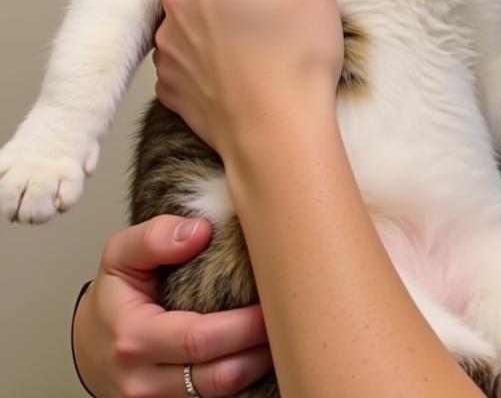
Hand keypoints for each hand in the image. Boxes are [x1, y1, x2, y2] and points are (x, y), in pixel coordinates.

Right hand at [73, 215, 270, 396]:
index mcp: (133, 339)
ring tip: (287, 333)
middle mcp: (143, 382)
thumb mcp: (120, 254)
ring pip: (224, 393)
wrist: (92, 345)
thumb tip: (199, 232)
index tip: (275, 300)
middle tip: (294, 316)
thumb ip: (154, 237)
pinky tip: (264, 352)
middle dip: (262, 347)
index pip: (200, 339)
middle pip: (220, 375)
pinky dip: (247, 379)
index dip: (245, 324)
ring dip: (259, 366)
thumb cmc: (115, 295)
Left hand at [153, 0, 343, 158]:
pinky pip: (189, 44)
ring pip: (200, 4)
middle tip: (279, 17)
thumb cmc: (300, 58)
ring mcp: (165, 37)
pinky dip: (211, 49)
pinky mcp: (165, 75)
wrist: (277, 136)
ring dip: (224, 14)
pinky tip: (242, 68)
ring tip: (261, 46)